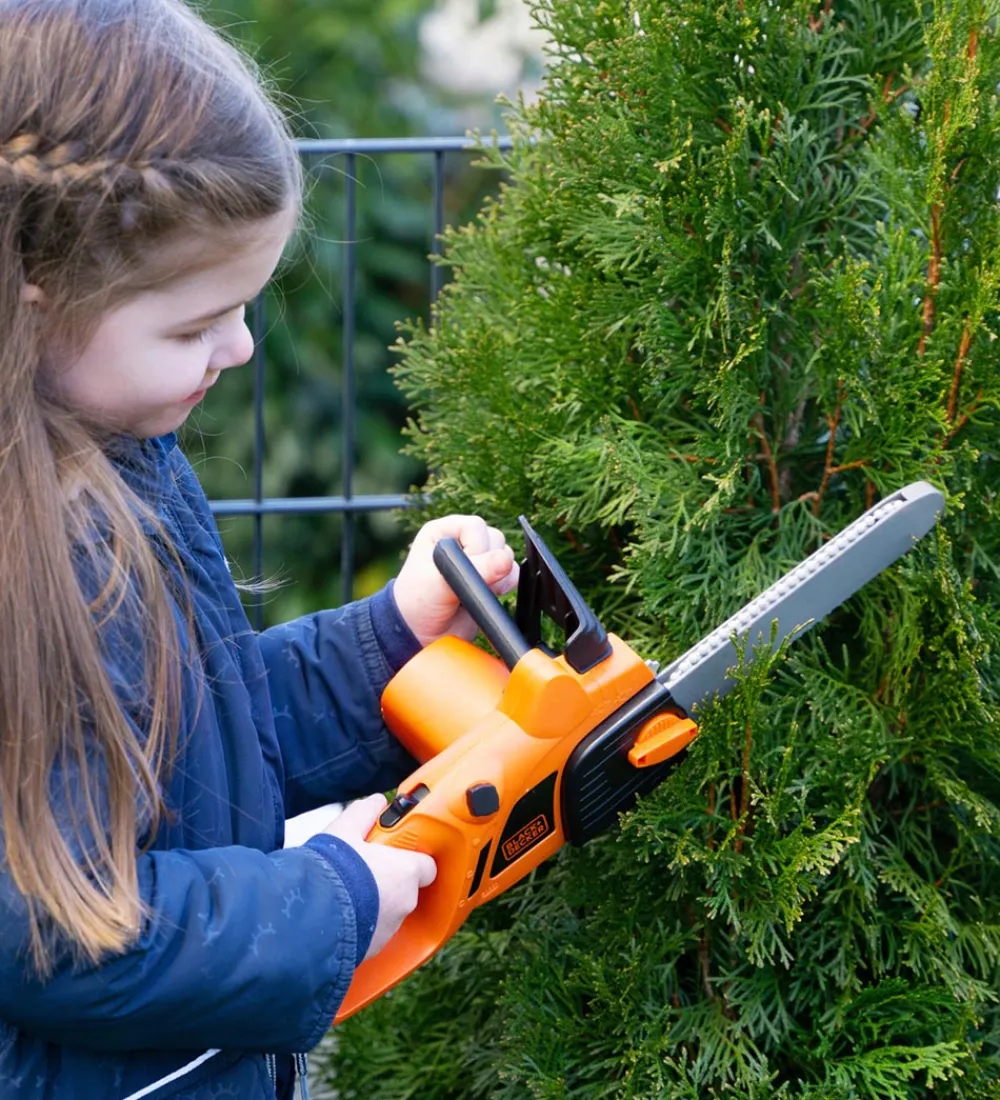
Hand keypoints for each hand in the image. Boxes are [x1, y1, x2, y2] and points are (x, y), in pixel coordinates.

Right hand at [324, 794, 436, 959]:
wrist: (309, 917)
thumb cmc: (333, 871)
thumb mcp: (345, 829)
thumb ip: (365, 813)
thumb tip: (376, 802)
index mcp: (406, 872)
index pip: (427, 866)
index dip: (412, 859)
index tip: (396, 854)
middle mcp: (404, 902)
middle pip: (406, 889)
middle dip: (389, 880)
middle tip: (364, 870)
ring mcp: (389, 929)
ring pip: (389, 912)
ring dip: (375, 903)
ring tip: (348, 892)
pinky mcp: (371, 949)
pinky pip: (373, 932)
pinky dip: (362, 924)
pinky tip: (342, 913)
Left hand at [393, 514, 518, 646]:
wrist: (422, 636)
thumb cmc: (417, 604)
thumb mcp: (441, 583)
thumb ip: (475, 570)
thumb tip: (506, 561)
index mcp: (442, 533)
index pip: (475, 526)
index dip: (476, 548)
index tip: (462, 570)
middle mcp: (461, 542)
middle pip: (495, 538)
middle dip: (488, 563)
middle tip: (468, 583)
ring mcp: (477, 560)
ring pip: (506, 554)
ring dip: (498, 575)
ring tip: (475, 591)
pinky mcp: (489, 579)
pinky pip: (513, 572)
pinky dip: (507, 584)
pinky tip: (488, 594)